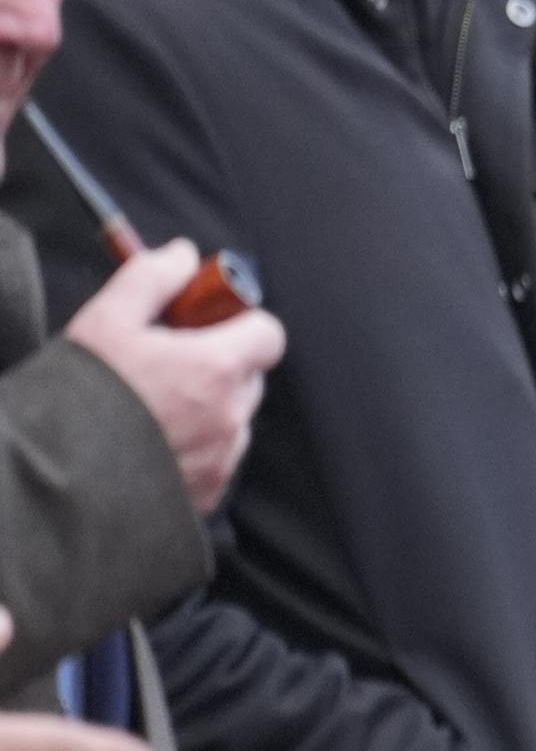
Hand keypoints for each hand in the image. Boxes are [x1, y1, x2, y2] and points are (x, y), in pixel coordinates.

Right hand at [65, 244, 285, 514]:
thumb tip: (183, 255)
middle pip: (248, 377)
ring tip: (150, 410)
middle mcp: (231, 416)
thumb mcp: (106, 321)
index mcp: (217, 369)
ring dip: (205, 410)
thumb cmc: (80, 395)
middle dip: (217, 366)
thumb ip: (152, 278)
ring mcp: (222, 460)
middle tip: (167, 365)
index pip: (268, 334)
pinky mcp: (208, 495)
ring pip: (232, 421)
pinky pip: (216, 461)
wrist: (52, 479)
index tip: (204, 325)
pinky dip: (193, 450)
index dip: (239, 324)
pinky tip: (149, 445)